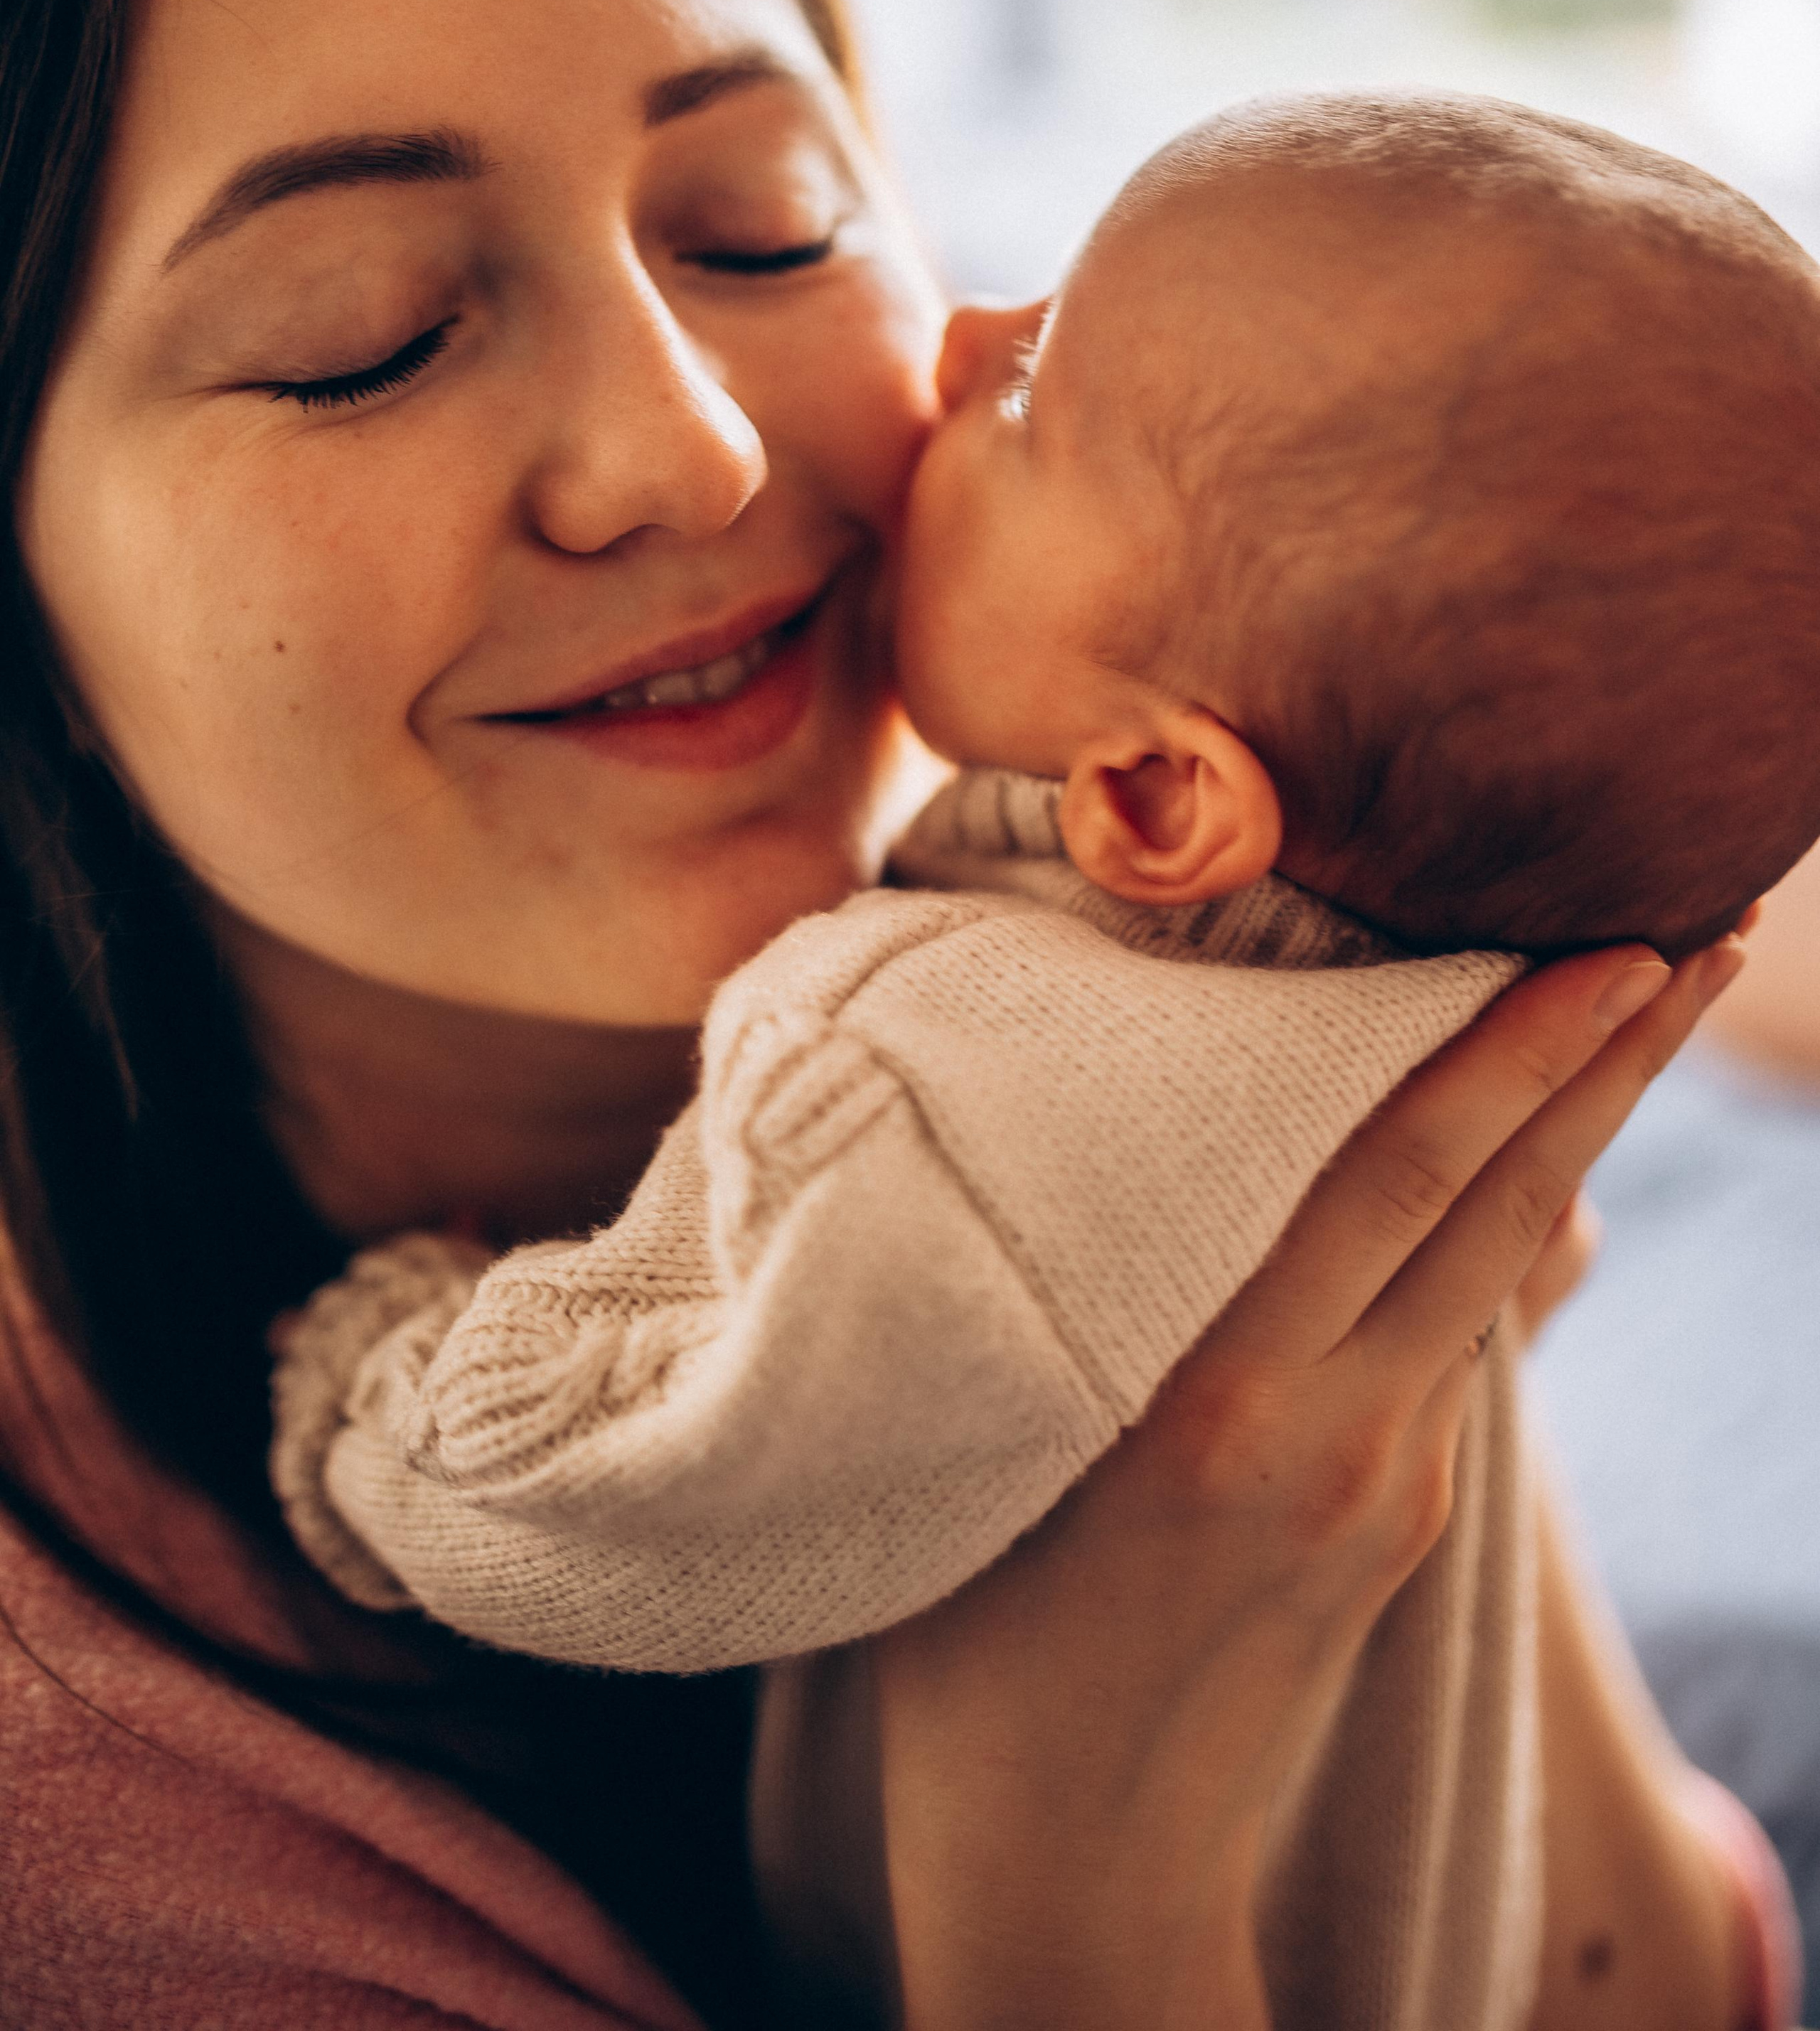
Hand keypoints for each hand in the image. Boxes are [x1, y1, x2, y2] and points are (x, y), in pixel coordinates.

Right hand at [876, 936, 1745, 2030]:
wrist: (1068, 1865)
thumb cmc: (971, 1636)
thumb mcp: (1007, 1435)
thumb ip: (1108, 1292)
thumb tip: (1167, 1131)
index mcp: (1213, 1398)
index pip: (1392, 1179)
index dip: (1508, 1054)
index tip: (1604, 946)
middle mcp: (1333, 1432)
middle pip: (1501, 1206)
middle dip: (1612, 1060)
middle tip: (1708, 930)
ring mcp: (1390, 1487)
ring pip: (1493, 1265)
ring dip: (1575, 1128)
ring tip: (1642, 1006)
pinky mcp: (1406, 1526)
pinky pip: (1448, 1342)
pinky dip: (1487, 1228)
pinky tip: (1507, 1161)